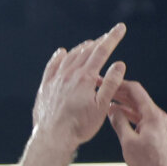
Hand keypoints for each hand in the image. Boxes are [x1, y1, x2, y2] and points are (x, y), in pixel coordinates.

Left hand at [32, 22, 126, 148]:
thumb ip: (110, 84)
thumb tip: (119, 64)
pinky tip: (62, 52)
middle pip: (86, 52)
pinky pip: (52, 67)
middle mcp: (69, 74)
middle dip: (99, 42)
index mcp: (85, 78)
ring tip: (89, 44)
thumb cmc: (79, 126)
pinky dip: (58, 57)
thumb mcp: (101, 107)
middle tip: (107, 36)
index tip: (120, 27)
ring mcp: (55, 80)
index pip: (101, 51)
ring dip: (81, 48)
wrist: (52, 138)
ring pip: (70, 57)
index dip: (112, 38)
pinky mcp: (45, 88)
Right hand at [106, 79, 166, 165]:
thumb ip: (119, 123)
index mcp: (152, 115)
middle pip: (136, 97)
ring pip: (138, 108)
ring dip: (123, 103)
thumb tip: (112, 109)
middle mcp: (157, 116)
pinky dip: (128, 114)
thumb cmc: (147, 164)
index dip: (119, 84)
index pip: (135, 90)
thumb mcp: (128, 143)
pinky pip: (140, 117)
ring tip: (106, 100)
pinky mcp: (155, 132)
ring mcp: (157, 123)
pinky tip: (117, 115)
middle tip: (102, 88)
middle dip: (119, 92)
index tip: (105, 81)